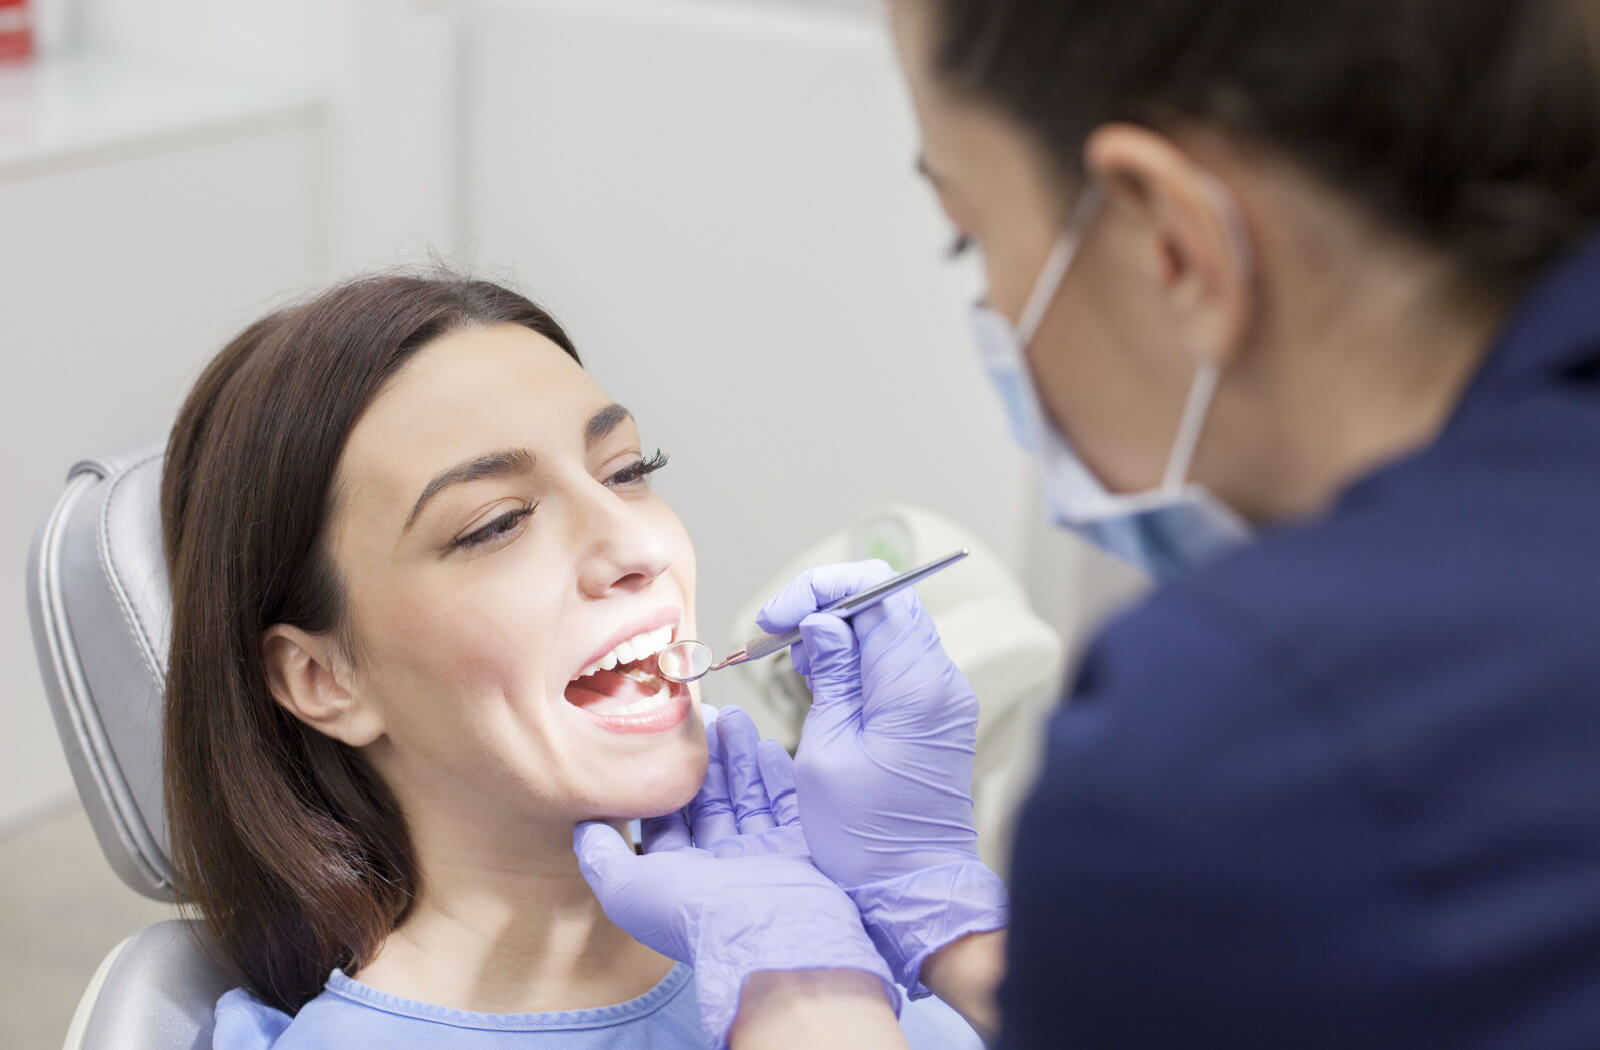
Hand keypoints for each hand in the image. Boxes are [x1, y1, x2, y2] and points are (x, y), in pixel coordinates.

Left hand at [574, 708, 898, 1048]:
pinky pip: (786, 806)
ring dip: (738, 757)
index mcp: (682, 880)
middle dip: (704, 761)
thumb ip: (602, 856)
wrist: (772, 936)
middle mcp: (722, 871)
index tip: (660, 743)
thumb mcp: (628, 888)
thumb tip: (583, 826)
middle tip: (703, 717)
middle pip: (710, 803)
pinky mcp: (800, 850)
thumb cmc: (696, 915)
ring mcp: (763, 860)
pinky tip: (766, 744)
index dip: (662, 783)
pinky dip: (776, 775)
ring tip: (733, 717)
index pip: (668, 823)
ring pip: (748, 798)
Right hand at [758, 561, 1007, 994]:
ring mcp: (942, 697)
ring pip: (889, 628)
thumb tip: (824, 621)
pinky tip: (824, 684)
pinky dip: (857, 659)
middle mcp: (940, 681)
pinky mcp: (934, 714)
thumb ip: (832, 676)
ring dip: (839, 632)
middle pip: (886, 601)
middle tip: (778, 639)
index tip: (777, 617)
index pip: (877, 590)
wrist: (914, 891)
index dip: (820, 588)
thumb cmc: (865, 838)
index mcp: (915, 685)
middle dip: (825, 605)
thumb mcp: (828, 753)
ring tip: (799, 669)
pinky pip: (896, 661)